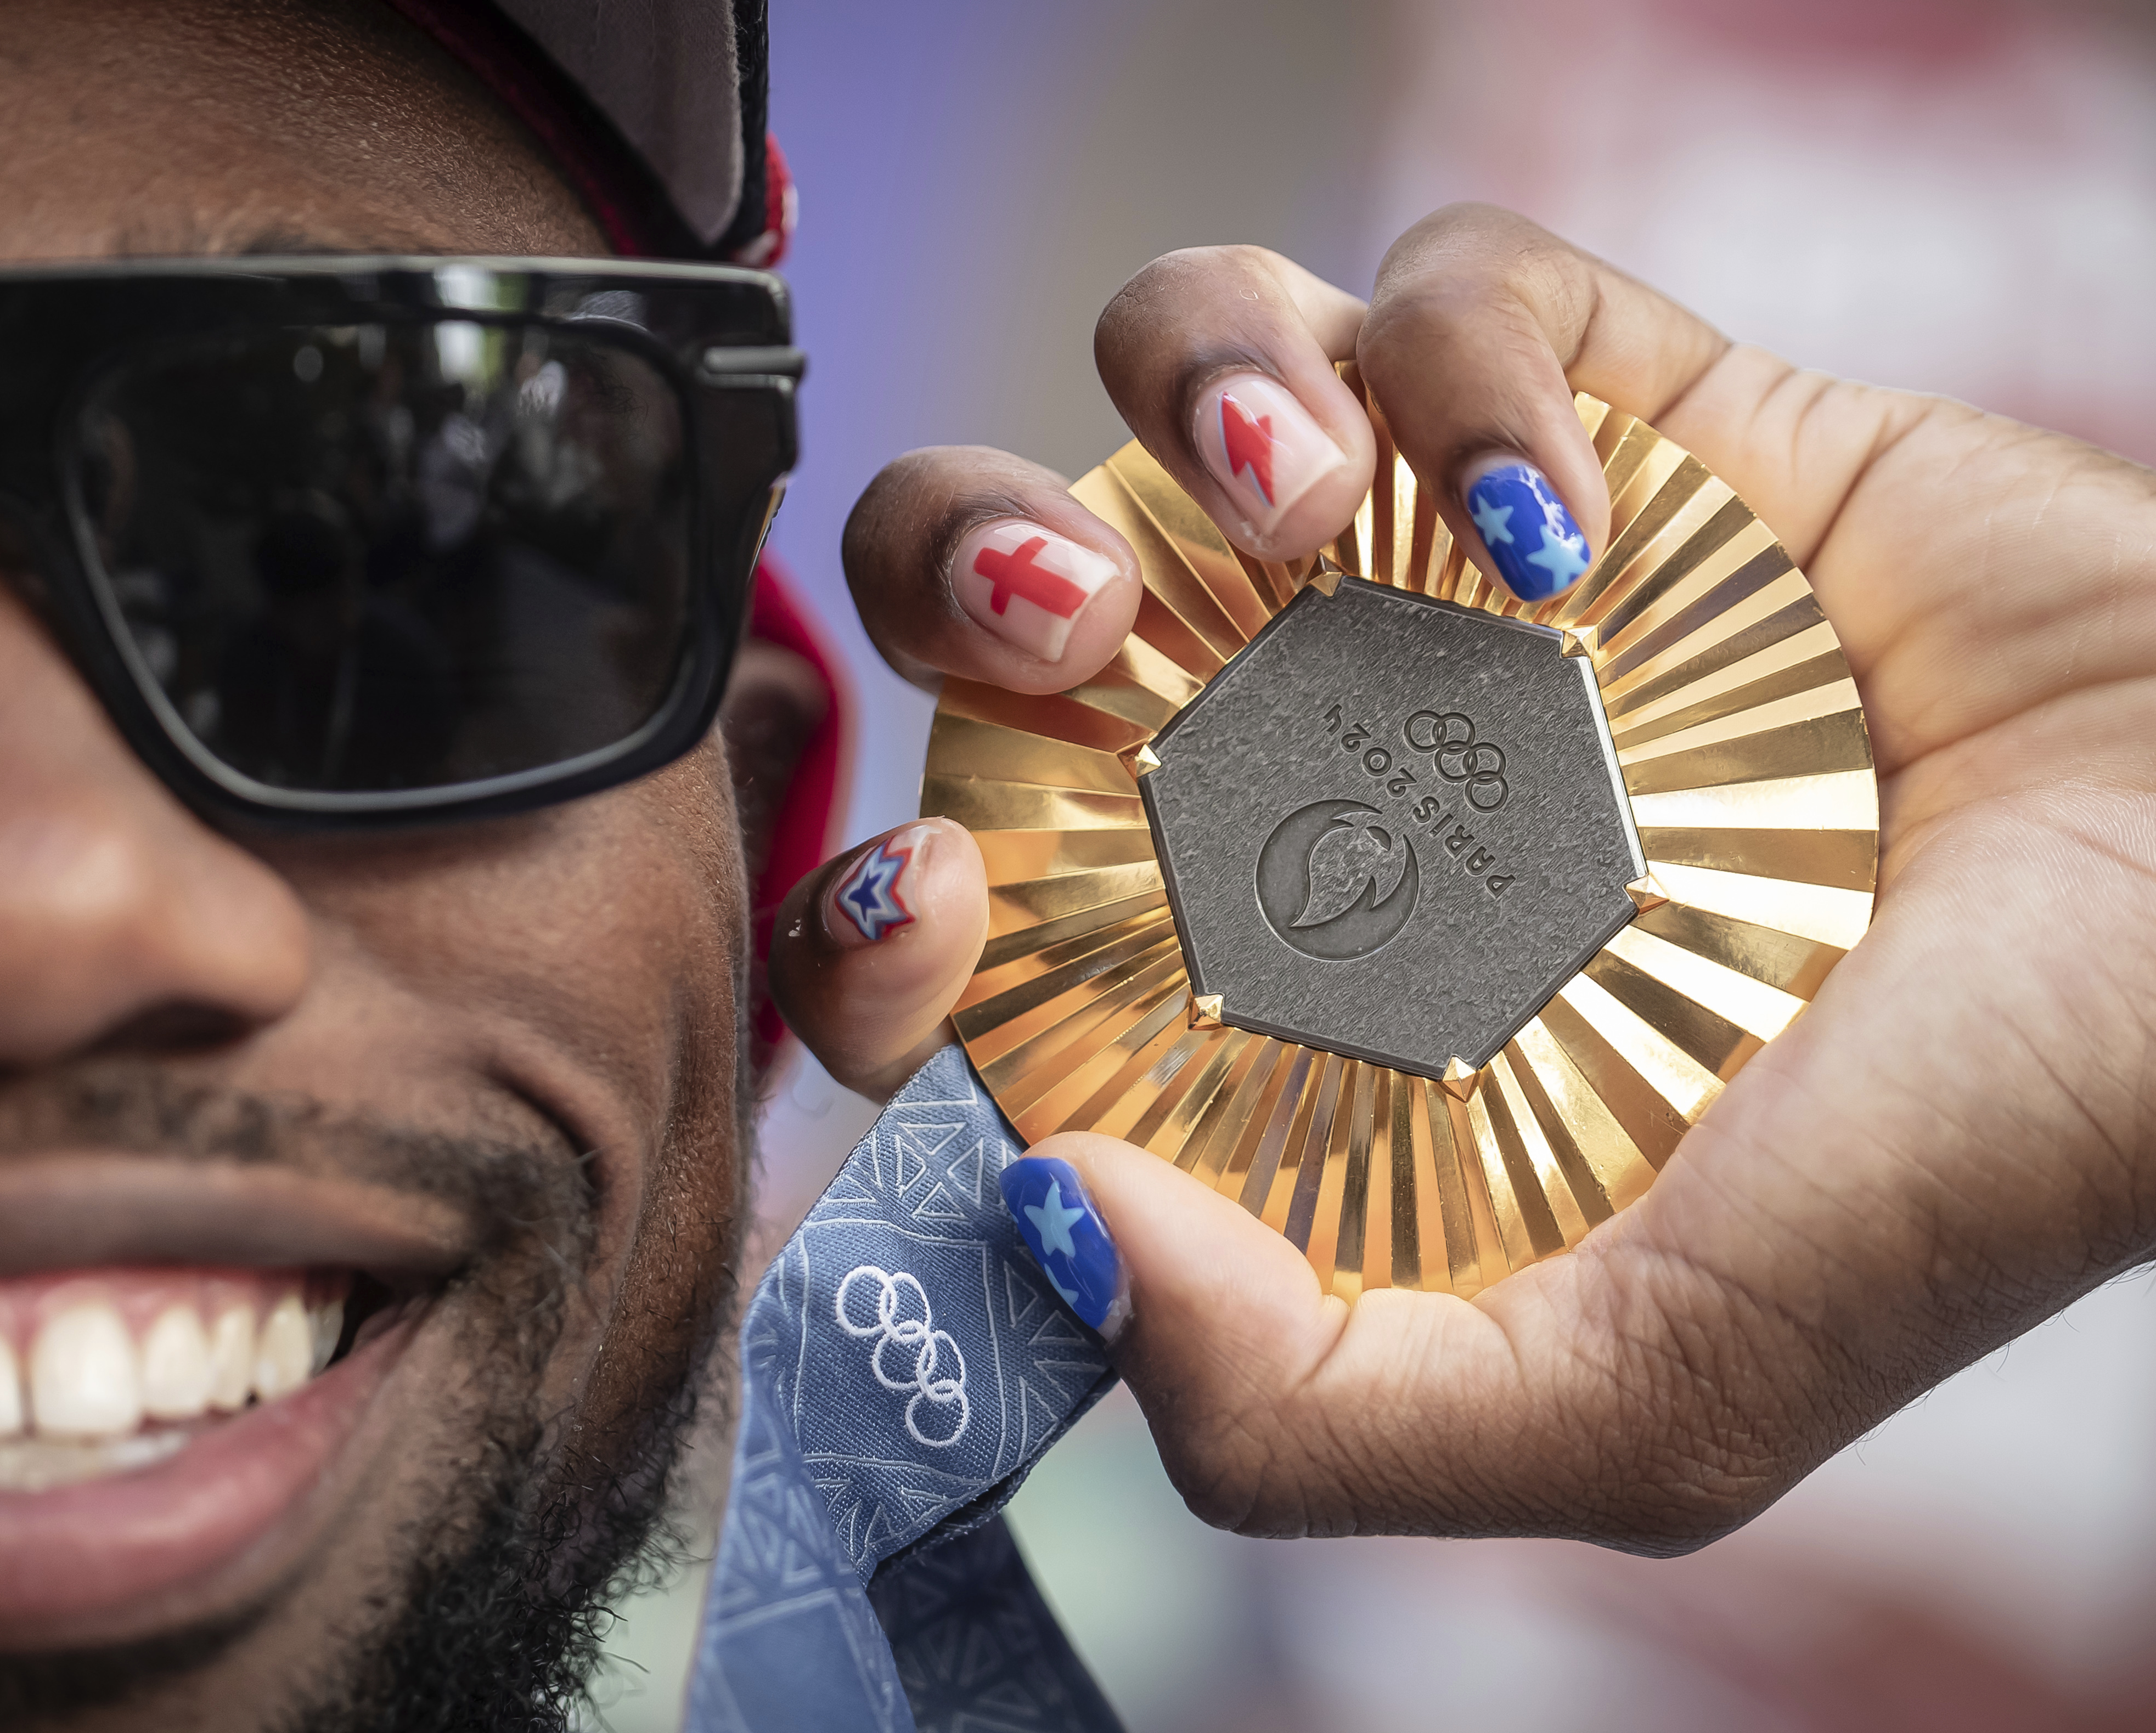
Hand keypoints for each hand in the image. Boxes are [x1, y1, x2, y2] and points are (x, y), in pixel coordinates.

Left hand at [768, 204, 2155, 1548]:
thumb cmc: (1951, 1172)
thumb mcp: (1636, 1394)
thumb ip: (1317, 1406)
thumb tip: (1044, 1223)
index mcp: (1269, 973)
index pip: (953, 914)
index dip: (862, 916)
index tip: (918, 920)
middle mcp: (1314, 748)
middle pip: (987, 582)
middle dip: (950, 570)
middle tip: (1063, 638)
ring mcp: (1447, 565)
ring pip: (1175, 367)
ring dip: (1184, 391)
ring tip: (1299, 508)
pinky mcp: (1599, 408)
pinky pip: (1446, 282)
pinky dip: (1473, 358)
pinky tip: (1575, 521)